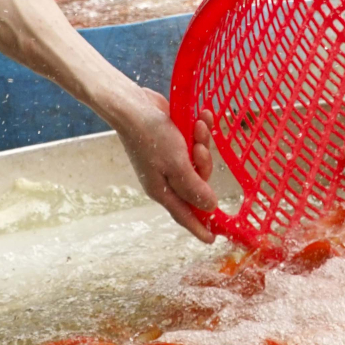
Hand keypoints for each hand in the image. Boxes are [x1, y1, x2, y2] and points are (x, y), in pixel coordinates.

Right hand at [110, 87, 218, 242]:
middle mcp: (166, 178)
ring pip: (198, 160)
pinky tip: (202, 117)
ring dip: (202, 142)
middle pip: (198, 183)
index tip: (212, 240)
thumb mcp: (176, 164)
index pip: (184, 215)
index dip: (198, 228)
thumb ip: (194, 188)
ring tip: (198, 125)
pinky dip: (200, 130)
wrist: (133, 104)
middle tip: (199, 148)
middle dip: (204, 164)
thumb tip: (210, 208)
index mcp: (163, 189)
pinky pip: (194, 142)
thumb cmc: (151, 135)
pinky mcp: (173, 143)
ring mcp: (169, 160)